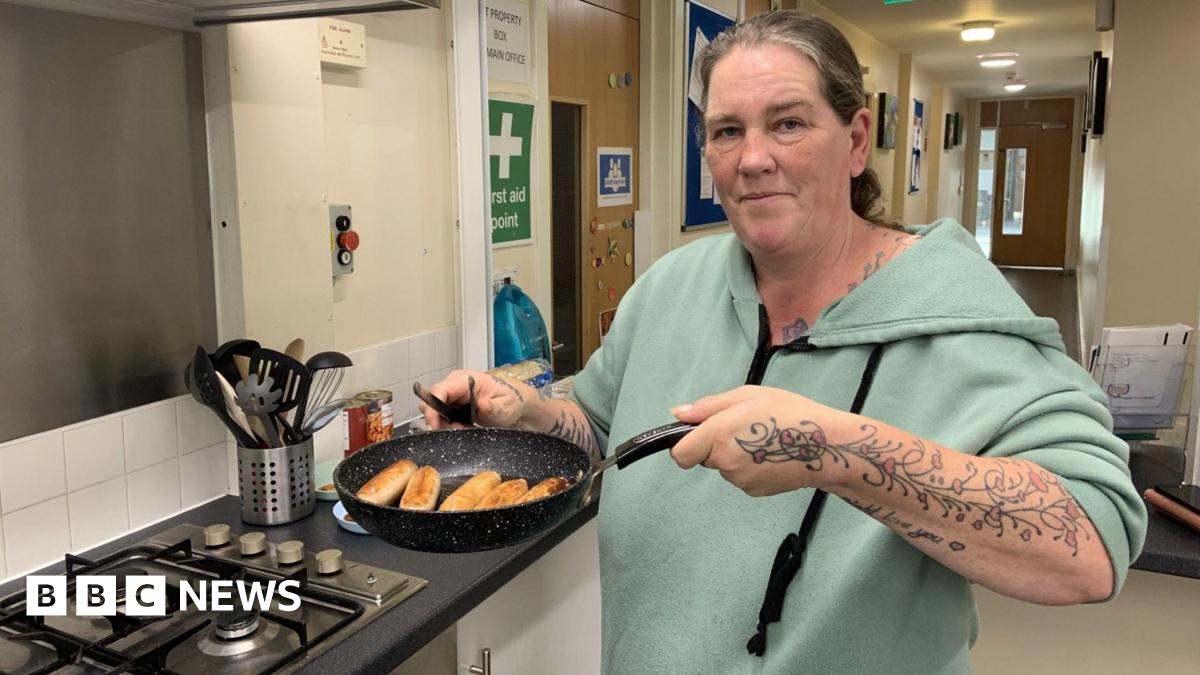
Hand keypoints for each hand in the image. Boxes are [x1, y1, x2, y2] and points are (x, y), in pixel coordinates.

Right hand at [422, 370, 532, 429]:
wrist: (513, 403)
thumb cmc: (509, 400)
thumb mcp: (505, 407)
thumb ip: (493, 407)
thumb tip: (482, 404)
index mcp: (466, 379)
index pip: (439, 390)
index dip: (432, 408)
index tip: (434, 425)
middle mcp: (455, 384)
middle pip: (431, 401)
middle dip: (438, 420)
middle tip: (456, 429)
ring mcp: (452, 393)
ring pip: (434, 410)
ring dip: (444, 424)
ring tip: (464, 428)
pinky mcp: (452, 402)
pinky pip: (441, 415)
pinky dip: (449, 424)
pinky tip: (463, 426)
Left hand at [669, 385, 849, 495]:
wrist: (825, 445)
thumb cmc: (790, 413)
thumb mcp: (748, 395)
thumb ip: (708, 407)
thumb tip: (677, 414)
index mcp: (719, 434)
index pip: (680, 454)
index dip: (685, 444)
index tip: (699, 434)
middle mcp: (726, 462)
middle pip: (704, 458)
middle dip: (716, 445)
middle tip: (746, 427)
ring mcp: (740, 480)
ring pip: (725, 467)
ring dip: (735, 455)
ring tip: (764, 439)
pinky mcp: (754, 491)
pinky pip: (741, 477)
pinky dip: (750, 467)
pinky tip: (770, 454)